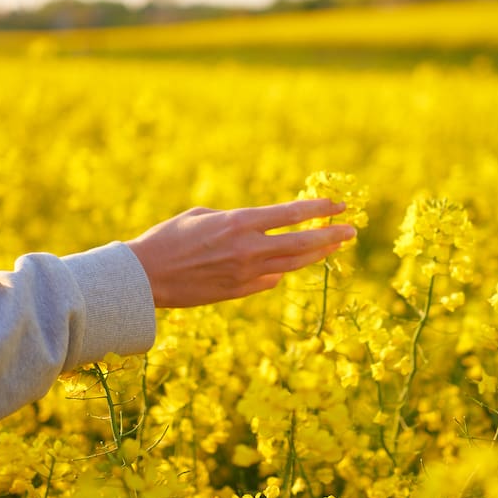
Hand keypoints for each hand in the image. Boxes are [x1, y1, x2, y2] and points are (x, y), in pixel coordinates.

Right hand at [125, 199, 355, 307]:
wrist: (145, 277)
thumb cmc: (167, 239)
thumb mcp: (202, 216)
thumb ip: (236, 222)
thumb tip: (257, 233)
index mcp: (239, 222)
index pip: (290, 213)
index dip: (318, 208)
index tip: (338, 204)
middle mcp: (248, 248)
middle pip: (302, 242)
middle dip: (331, 235)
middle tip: (352, 230)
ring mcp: (246, 273)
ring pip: (292, 264)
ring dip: (317, 254)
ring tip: (335, 247)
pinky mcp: (239, 292)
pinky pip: (271, 280)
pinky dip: (284, 270)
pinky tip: (293, 264)